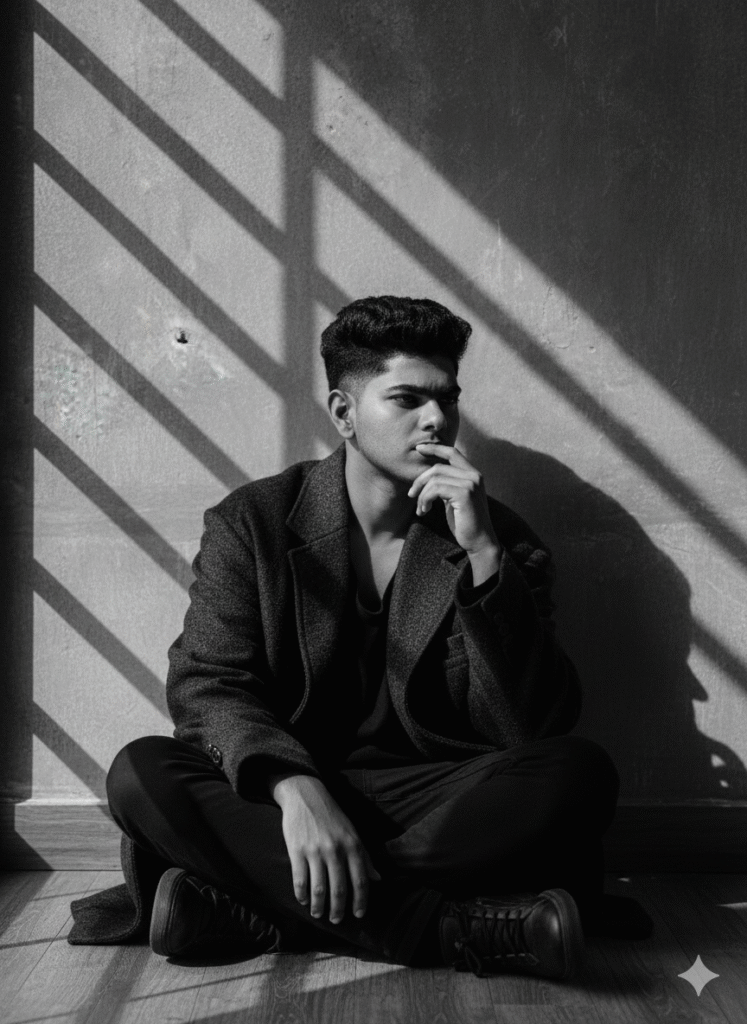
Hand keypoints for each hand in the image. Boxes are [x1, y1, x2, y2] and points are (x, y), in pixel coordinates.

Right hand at [271, 774, 380, 923]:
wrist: (306, 794)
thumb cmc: (332, 815)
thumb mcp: (353, 832)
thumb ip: (365, 856)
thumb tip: (378, 879)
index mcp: (353, 845)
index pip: (361, 881)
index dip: (361, 901)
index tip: (358, 915)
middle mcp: (336, 849)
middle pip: (339, 889)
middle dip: (339, 910)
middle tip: (337, 920)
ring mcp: (315, 850)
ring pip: (319, 889)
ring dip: (319, 907)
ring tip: (319, 914)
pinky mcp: (296, 850)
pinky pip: (300, 880)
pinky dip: (302, 895)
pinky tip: (304, 900)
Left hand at [408, 443, 499, 556]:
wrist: (479, 542)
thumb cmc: (465, 523)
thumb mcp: (454, 499)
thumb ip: (447, 485)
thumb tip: (427, 476)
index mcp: (473, 475)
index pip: (452, 453)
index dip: (434, 448)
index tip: (418, 448)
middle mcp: (474, 476)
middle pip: (437, 467)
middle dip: (420, 481)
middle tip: (411, 495)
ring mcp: (470, 484)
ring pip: (434, 479)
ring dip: (421, 495)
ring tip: (420, 509)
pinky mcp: (465, 494)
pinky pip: (435, 489)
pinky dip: (425, 499)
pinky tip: (424, 511)